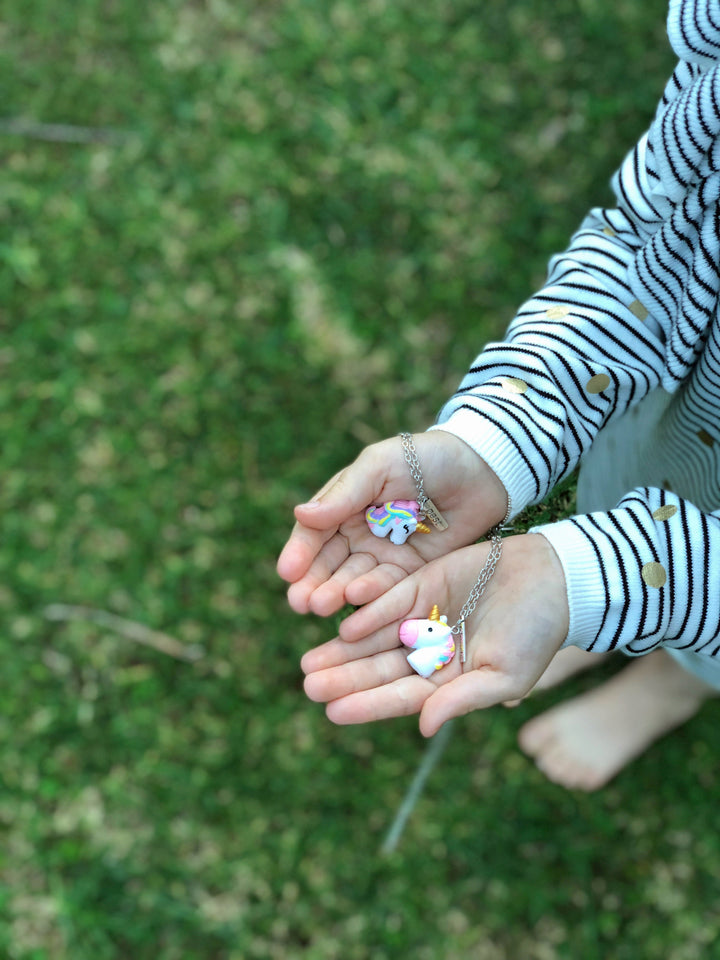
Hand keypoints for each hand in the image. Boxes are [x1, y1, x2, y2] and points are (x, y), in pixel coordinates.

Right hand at [276, 431, 507, 615]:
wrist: (480, 469)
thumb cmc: (425, 458)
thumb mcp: (380, 466)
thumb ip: (343, 493)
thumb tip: (300, 514)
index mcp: (345, 505)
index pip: (315, 533)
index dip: (300, 553)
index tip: (288, 572)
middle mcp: (359, 534)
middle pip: (329, 563)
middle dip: (313, 583)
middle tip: (300, 602)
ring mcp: (384, 555)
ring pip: (353, 580)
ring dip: (335, 594)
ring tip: (321, 606)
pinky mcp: (412, 572)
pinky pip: (387, 588)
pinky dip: (370, 596)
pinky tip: (355, 601)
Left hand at [300, 534, 568, 735]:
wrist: (555, 578)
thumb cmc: (538, 634)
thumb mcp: (506, 675)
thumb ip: (462, 699)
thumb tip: (422, 727)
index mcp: (450, 680)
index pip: (400, 696)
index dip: (367, 704)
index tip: (332, 712)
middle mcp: (431, 652)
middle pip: (378, 668)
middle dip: (344, 678)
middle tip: (308, 684)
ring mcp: (425, 618)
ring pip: (375, 638)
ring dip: (343, 650)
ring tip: (311, 661)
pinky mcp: (423, 585)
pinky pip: (390, 602)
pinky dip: (367, 614)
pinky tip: (343, 626)